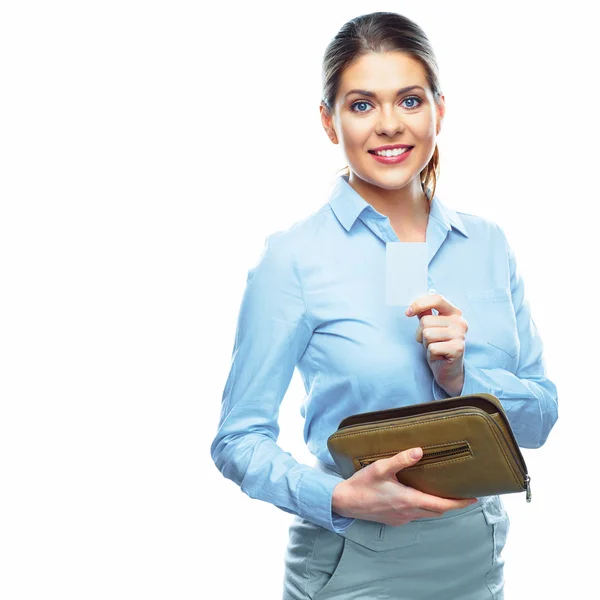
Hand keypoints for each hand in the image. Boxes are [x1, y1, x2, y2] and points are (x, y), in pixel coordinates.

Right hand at [332, 447, 477, 525]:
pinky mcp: (394, 520)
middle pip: (437, 512)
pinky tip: (418, 497)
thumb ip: (401, 459)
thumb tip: (420, 451)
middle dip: (451, 504)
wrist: (345, 503)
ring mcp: (401, 518)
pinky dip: (423, 508)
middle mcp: (408, 513)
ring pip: (426, 515)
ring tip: (443, 494)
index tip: (473, 499)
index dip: (459, 503)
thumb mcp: (381, 467)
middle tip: (461, 494)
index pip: (441, 505)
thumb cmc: (362, 484)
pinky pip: (415, 516)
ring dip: (437, 507)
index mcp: (408, 500)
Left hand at [405, 293, 467, 396]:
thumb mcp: (430, 327)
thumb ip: (425, 313)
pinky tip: (439, 356)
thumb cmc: (438, 346)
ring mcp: (460, 335)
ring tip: (435, 348)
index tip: (408, 312)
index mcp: (454, 313)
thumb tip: (414, 305)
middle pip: (425, 320)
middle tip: (430, 342)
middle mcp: (460, 322)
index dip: (419, 304)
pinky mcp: (457, 348)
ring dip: (426, 344)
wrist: (448, 371)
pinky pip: (432, 348)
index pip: (437, 299)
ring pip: (427, 334)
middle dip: (421, 333)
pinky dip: (431, 354)